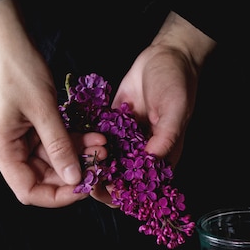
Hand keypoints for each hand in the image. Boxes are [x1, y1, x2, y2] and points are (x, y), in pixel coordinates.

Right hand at [0, 0, 105, 206]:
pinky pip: (49, 139)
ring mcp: (15, 134)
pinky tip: (92, 134)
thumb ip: (60, 146)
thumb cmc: (17, 67)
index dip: (58, 196)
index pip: (29, 191)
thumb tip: (75, 179)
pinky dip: (70, 138)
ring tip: (102, 143)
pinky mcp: (24, 122)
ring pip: (49, 157)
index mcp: (2, 149)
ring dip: (76, 153)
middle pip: (41, 176)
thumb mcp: (43, 108)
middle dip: (73, 170)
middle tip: (102, 161)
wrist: (2, 33)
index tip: (86, 187)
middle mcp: (5, 147)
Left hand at [91, 11, 215, 206]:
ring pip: (105, 160)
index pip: (142, 184)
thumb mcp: (175, 109)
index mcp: (162, 156)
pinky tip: (73, 142)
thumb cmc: (176, 84)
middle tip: (85, 176)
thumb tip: (152, 158)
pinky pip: (97, 137)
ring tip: (76, 160)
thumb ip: (166, 135)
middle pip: (119, 176)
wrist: (164, 57)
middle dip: (101, 179)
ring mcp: (125, 139)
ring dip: (91, 162)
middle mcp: (141, 152)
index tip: (106, 189)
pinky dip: (86, 141)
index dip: (124, 192)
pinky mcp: (112, 124)